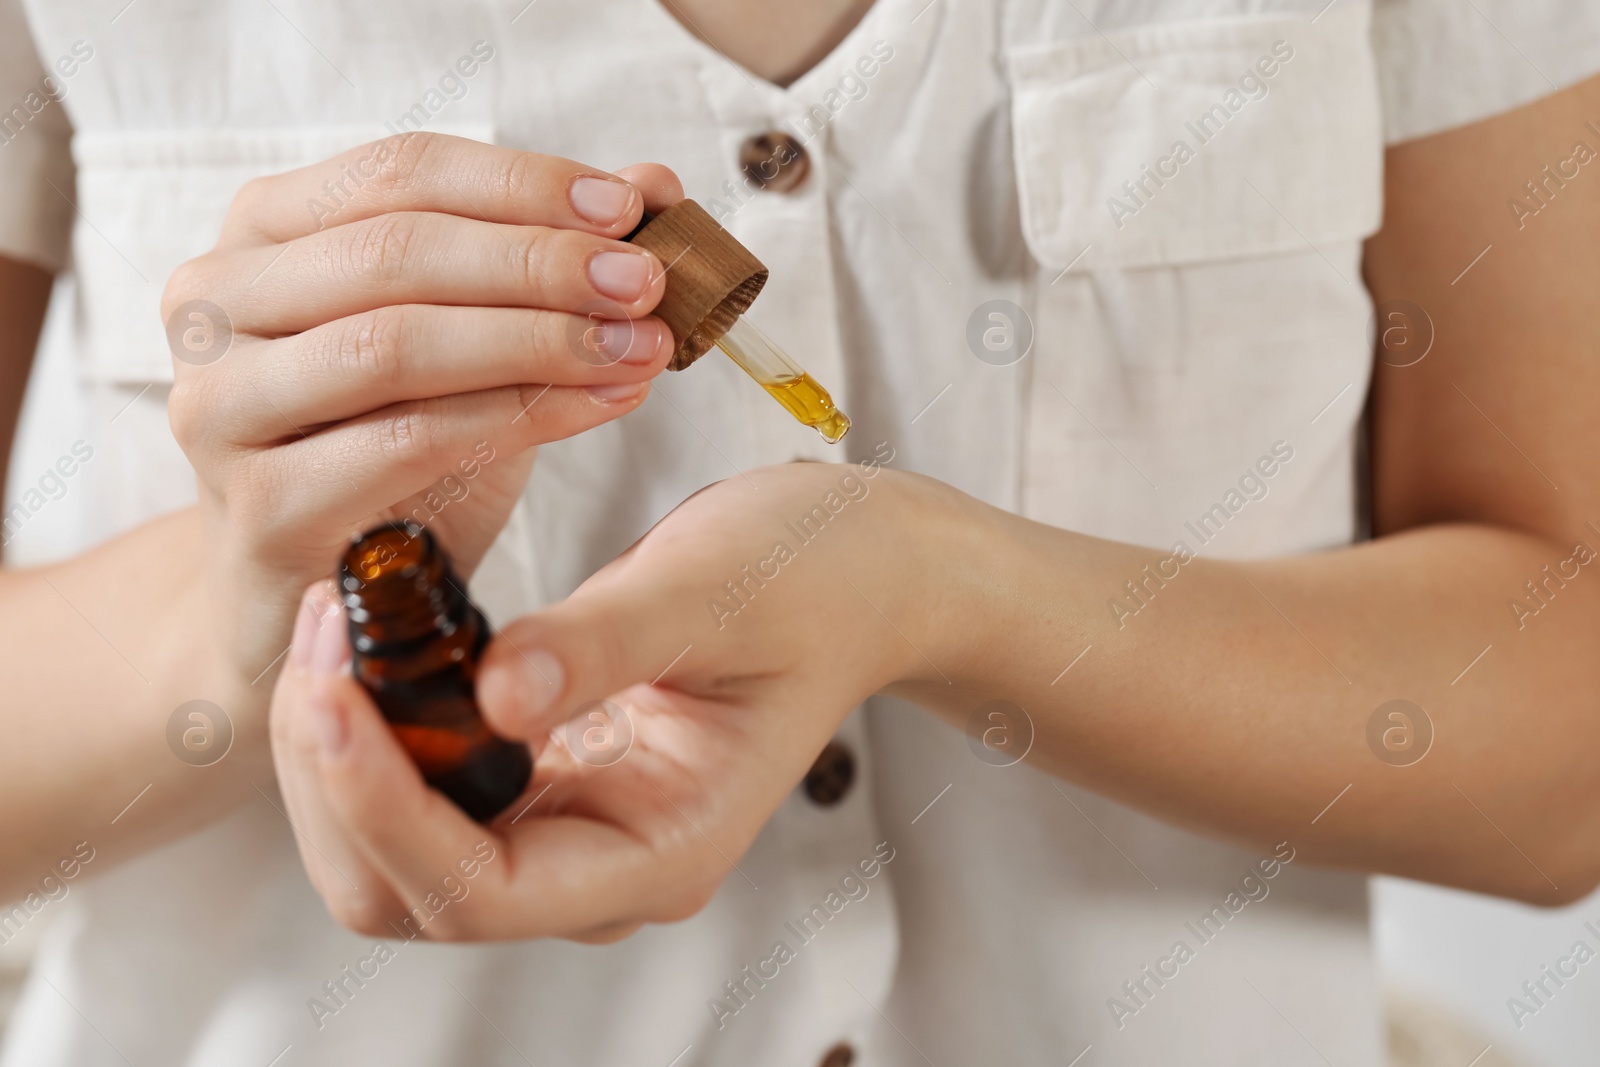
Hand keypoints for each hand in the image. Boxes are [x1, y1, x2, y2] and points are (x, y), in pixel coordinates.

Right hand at [161, 132, 681, 687]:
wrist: (323, 591)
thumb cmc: (395, 448)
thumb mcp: (474, 341)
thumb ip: (547, 257)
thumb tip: (654, 185)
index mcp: (264, 232)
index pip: (399, 172)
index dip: (522, 184)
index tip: (629, 209)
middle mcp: (217, 303)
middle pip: (396, 252)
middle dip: (540, 264)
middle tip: (646, 284)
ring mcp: (221, 404)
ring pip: (396, 345)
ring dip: (538, 341)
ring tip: (639, 349)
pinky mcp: (258, 504)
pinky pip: (407, 443)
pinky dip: (519, 419)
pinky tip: (600, 407)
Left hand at [270, 455, 942, 939]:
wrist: (859, 572)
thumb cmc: (814, 579)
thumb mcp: (716, 590)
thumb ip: (606, 643)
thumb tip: (494, 693)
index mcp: (660, 848)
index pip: (481, 889)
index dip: (388, 810)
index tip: (335, 696)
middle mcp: (601, 863)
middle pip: (407, 892)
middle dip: (337, 780)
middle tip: (322, 639)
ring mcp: (566, 826)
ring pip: (391, 850)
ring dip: (337, 751)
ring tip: (334, 619)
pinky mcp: (541, 777)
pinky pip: (417, 787)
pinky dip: (369, 722)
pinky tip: (363, 633)